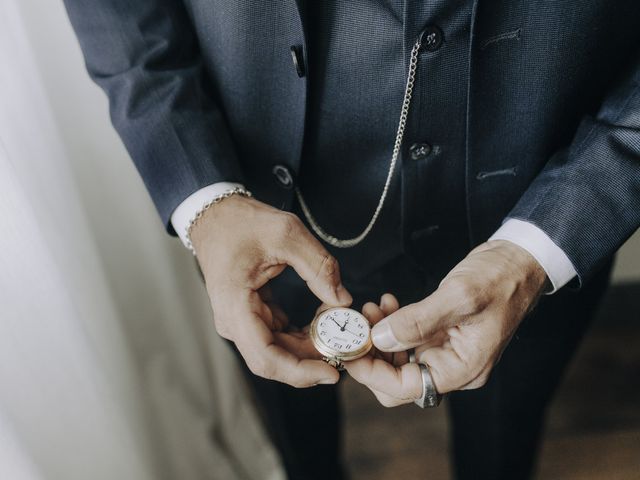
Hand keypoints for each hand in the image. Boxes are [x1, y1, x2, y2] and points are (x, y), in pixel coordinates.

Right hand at [190, 195, 351, 386]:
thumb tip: (343, 301)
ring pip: (280, 351)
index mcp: (235, 307)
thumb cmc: (242, 222)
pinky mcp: (252, 317)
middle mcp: (234, 322)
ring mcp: (242, 322)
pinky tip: (324, 318)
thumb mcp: (286, 233)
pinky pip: (280, 336)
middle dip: (313, 360)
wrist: (217, 216)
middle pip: (276, 360)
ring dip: (311, 347)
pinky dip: (304, 333)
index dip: (300, 372)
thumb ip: (319, 266)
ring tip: (340, 329)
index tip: (331, 372)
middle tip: (348, 349)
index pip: (266, 358)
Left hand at [346, 240, 547, 405]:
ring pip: (399, 361)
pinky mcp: (441, 337)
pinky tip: (387, 305)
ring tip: (372, 309)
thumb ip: (418, 321)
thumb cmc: (500, 278)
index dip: (371, 371)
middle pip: (398, 381)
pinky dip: (392, 326)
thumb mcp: (459, 296)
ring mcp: (447, 353)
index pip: (405, 387)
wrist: (519, 261)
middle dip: (373, 355)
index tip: (348, 348)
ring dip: (379, 338)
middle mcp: (454, 368)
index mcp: (462, 368)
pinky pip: (408, 342)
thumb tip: (380, 339)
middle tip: (358, 326)